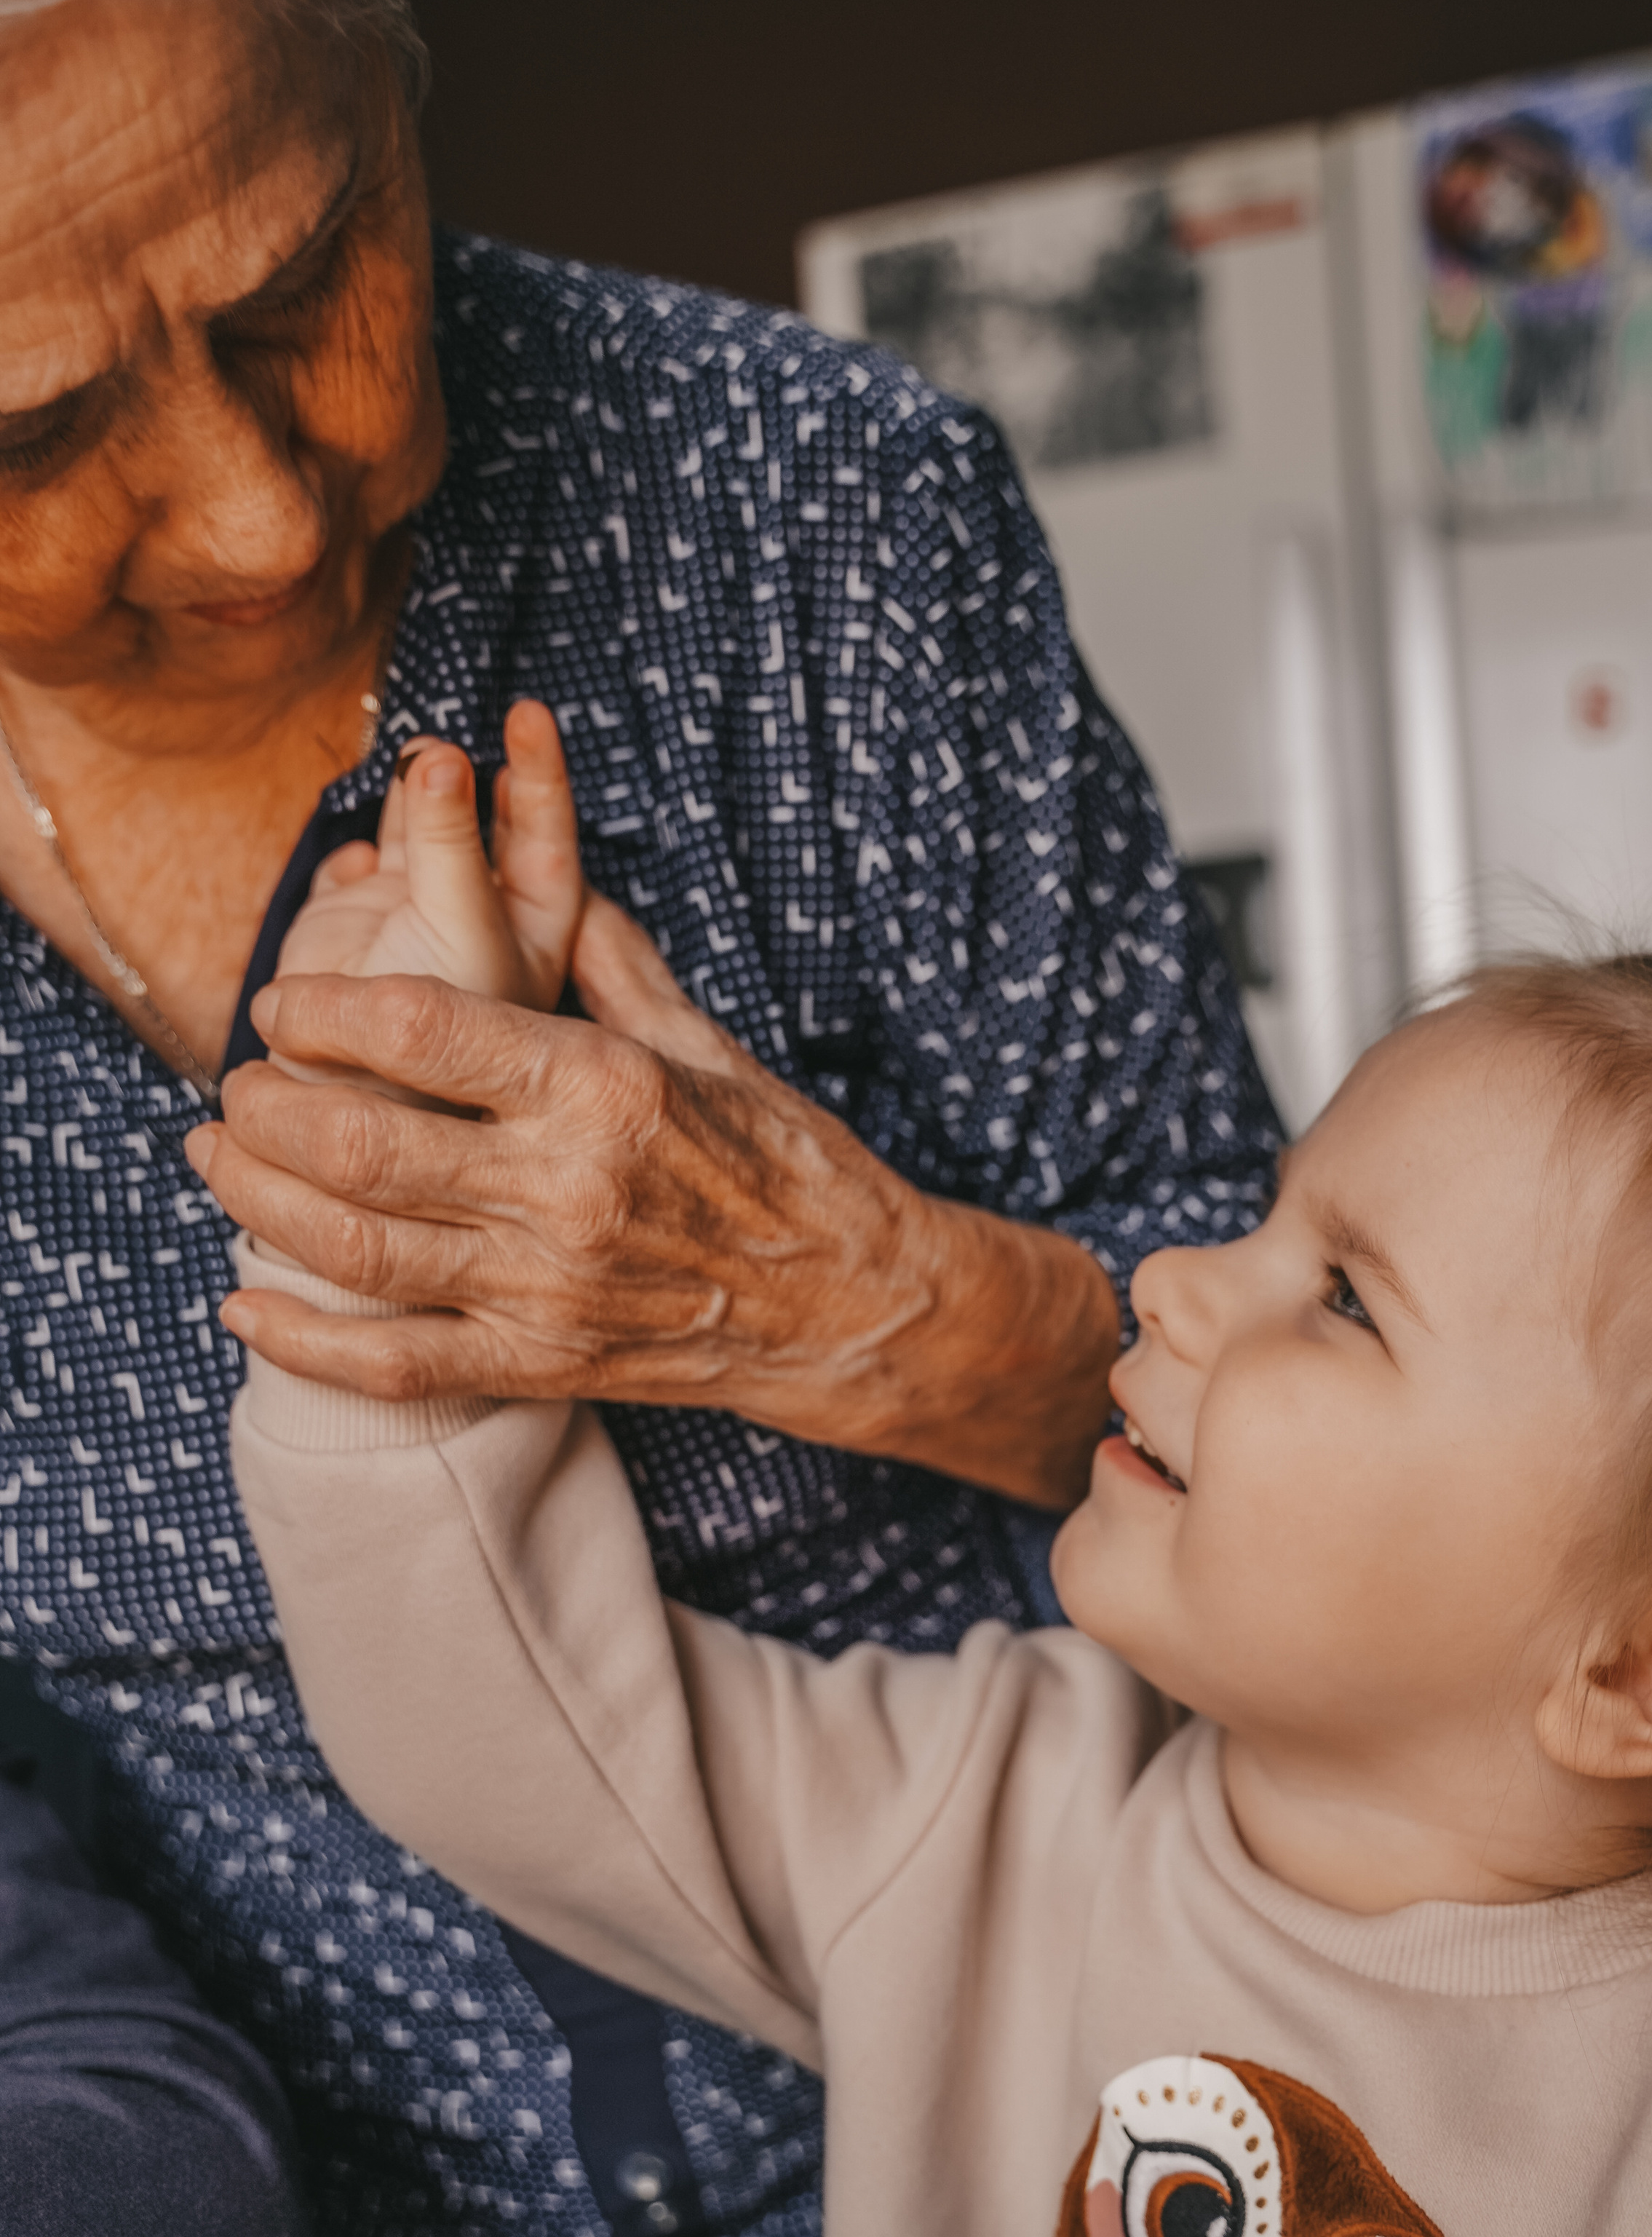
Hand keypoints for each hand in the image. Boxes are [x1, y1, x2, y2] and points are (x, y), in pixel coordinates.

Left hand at [188, 900, 1119, 1509]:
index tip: (285, 1006)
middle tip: (235, 1086)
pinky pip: (395, 1366)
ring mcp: (549, 1288)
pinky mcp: (543, 1366)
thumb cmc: (784, 1161)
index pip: (419, 1030)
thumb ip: (605, 961)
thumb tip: (538, 870)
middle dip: (265, 1110)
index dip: (322, 1012)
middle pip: (360, 1143)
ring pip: (356, 1249)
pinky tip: (241, 1313)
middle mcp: (566, 1189)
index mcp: (601, 1086)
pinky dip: (305, 1345)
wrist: (853, 1305)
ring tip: (213, 1162)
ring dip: (256, 1205)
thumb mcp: (702, 1043)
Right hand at [278, 699, 584, 1012]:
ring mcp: (412, 914)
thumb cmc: (436, 1040)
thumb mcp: (459, 931)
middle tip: (456, 732)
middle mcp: (477, 919)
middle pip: (485, 827)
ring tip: (413, 757)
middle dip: (473, 778)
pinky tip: (357, 862)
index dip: (538, 777)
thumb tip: (442, 756)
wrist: (343, 1104)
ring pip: (419, 832)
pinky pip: (355, 866)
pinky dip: (354, 854)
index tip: (528, 716)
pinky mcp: (349, 919)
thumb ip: (449, 846)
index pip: (546, 841)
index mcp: (532, 931)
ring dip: (415, 795)